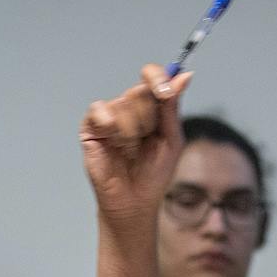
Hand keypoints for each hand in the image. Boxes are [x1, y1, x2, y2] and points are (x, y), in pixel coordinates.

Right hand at [79, 64, 192, 221]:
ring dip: (132, 132)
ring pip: (123, 105)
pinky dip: (110, 125)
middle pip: (140, 91)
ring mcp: (109, 116)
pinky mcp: (90, 127)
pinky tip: (114, 142)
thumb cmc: (154, 175)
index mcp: (151, 108)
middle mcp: (129, 108)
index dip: (158, 78)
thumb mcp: (171, 140)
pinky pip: (99, 110)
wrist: (134, 202)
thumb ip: (173, 108)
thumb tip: (185, 75)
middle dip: (148, 118)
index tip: (165, 92)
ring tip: (129, 151)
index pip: (153, 77)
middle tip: (146, 140)